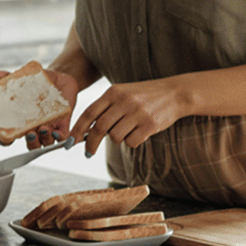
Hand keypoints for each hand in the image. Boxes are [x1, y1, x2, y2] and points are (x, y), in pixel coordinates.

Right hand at [0, 67, 80, 149]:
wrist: (59, 79)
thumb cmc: (38, 83)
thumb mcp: (22, 80)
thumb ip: (6, 77)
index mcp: (22, 121)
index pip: (10, 136)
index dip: (4, 141)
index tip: (1, 138)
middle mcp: (35, 127)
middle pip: (30, 144)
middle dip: (30, 143)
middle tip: (29, 134)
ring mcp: (49, 127)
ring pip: (46, 142)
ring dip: (44, 139)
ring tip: (43, 129)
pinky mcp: (63, 124)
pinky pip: (63, 137)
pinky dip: (60, 137)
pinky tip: (56, 131)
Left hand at [67, 78, 184, 156]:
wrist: (174, 93)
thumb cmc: (144, 96)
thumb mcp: (122, 94)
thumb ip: (105, 108)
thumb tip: (85, 131)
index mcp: (113, 92)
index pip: (89, 113)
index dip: (77, 129)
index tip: (70, 143)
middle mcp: (124, 101)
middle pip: (99, 128)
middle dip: (91, 144)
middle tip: (88, 153)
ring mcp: (137, 113)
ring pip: (115, 137)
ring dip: (117, 139)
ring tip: (127, 131)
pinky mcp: (150, 125)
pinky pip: (131, 142)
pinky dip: (132, 142)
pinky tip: (139, 132)